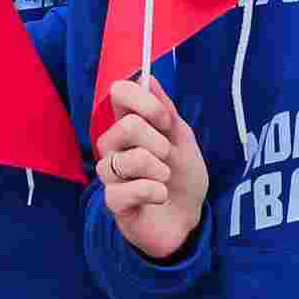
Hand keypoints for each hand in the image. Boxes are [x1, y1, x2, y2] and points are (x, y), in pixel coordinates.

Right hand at [95, 76, 207, 259]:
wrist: (188, 221)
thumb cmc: (182, 178)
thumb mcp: (183, 140)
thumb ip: (166, 111)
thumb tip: (148, 77)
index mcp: (129, 124)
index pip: (119, 92)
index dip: (143, 101)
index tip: (165, 120)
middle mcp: (114, 145)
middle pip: (126, 126)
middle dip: (159, 143)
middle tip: (168, 158)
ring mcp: (111, 174)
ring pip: (126, 159)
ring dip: (158, 169)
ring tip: (165, 179)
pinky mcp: (113, 202)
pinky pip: (127, 190)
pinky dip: (153, 192)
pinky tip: (160, 195)